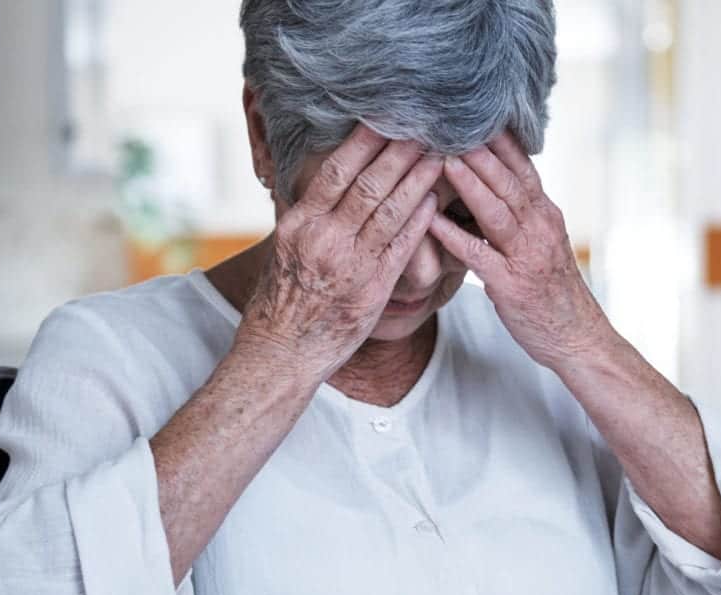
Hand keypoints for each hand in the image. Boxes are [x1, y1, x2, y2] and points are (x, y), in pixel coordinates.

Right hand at [236, 125, 441, 380]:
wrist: (280, 351)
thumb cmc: (282, 299)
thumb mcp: (286, 249)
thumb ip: (309, 217)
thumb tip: (326, 186)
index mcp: (299, 223)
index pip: (335, 171)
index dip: (362, 142)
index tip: (383, 118)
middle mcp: (323, 238)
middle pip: (367, 183)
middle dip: (399, 152)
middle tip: (424, 125)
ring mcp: (349, 263)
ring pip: (389, 210)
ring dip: (418, 179)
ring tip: (439, 155)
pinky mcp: (371, 289)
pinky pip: (401, 247)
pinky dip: (419, 221)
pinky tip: (436, 201)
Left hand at [430, 132, 611, 370]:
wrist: (578, 338)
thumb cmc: (553, 293)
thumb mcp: (543, 244)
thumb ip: (523, 215)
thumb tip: (495, 185)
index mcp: (546, 215)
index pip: (523, 168)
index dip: (499, 141)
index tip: (474, 113)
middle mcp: (540, 229)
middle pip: (509, 181)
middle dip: (481, 151)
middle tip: (452, 122)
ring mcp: (527, 256)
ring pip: (497, 211)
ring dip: (470, 183)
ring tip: (443, 159)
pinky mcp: (512, 285)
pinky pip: (479, 256)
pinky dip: (454, 236)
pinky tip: (431, 221)